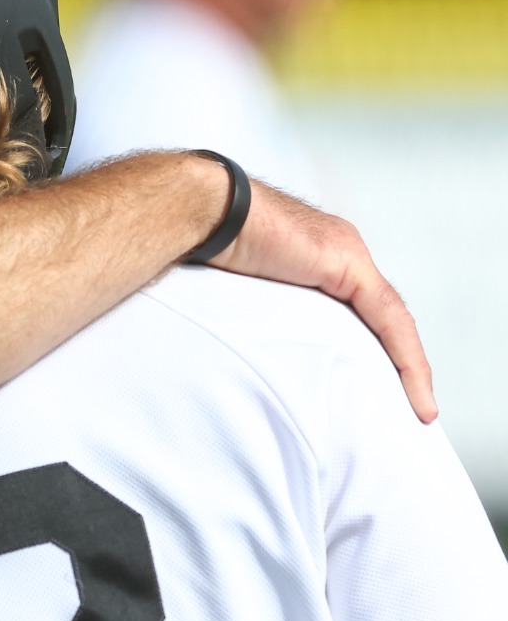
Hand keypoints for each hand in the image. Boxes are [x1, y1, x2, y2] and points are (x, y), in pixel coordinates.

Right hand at [208, 179, 435, 420]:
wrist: (203, 212)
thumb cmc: (201, 247)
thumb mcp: (237, 293)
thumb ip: (257, 316)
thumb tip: (242, 357)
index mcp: (312, 257)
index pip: (358, 309)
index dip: (374, 350)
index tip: (379, 389)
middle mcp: (338, 253)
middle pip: (379, 317)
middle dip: (395, 362)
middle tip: (406, 404)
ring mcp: (346, 255)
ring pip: (392, 321)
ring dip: (409, 367)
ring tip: (420, 408)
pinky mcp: (349, 265)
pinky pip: (389, 318)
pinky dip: (406, 358)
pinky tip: (416, 389)